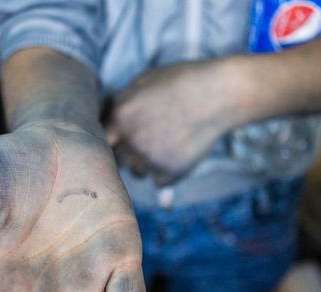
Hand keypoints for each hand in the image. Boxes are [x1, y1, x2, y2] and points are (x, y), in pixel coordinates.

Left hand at [106, 60, 235, 177]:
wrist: (221, 93)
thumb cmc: (182, 81)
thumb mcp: (144, 81)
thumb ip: (120, 102)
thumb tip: (102, 118)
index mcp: (120, 116)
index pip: (99, 139)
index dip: (109, 138)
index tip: (118, 137)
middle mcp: (130, 141)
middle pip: (117, 159)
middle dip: (127, 151)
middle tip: (148, 136)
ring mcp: (150, 159)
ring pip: (137, 173)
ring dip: (145, 164)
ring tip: (166, 142)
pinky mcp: (171, 172)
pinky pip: (158, 181)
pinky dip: (166, 172)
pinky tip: (179, 152)